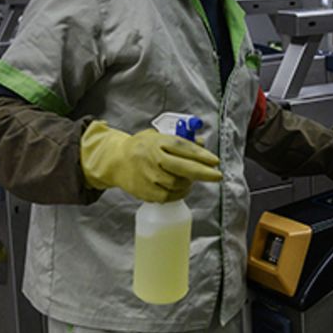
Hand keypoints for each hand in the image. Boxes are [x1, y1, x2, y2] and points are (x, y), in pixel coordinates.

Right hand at [81, 121, 221, 201]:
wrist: (115, 161)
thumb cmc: (142, 147)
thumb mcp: (159, 136)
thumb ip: (181, 140)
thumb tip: (202, 144)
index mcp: (158, 142)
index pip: (183, 147)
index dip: (201, 155)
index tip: (215, 161)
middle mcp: (153, 159)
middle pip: (183, 168)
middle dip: (203, 173)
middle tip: (217, 176)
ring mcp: (149, 176)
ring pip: (178, 184)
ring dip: (189, 183)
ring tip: (191, 179)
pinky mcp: (145, 191)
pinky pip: (168, 196)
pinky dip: (179, 193)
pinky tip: (181, 188)